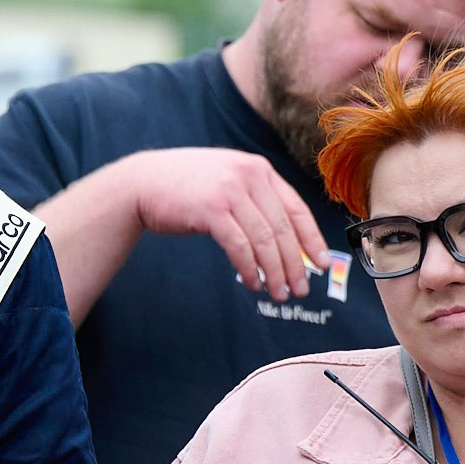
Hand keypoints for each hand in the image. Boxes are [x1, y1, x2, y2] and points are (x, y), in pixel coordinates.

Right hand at [114, 148, 328, 301]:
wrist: (143, 182)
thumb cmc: (187, 188)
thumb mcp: (228, 181)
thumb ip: (256, 200)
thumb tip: (285, 241)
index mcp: (259, 169)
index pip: (296, 208)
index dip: (312, 240)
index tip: (321, 265)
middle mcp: (249, 176)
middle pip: (283, 229)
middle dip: (295, 264)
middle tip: (301, 289)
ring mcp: (230, 191)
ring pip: (264, 240)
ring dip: (274, 272)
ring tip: (278, 293)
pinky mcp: (211, 209)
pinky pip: (240, 246)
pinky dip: (249, 269)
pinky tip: (252, 283)